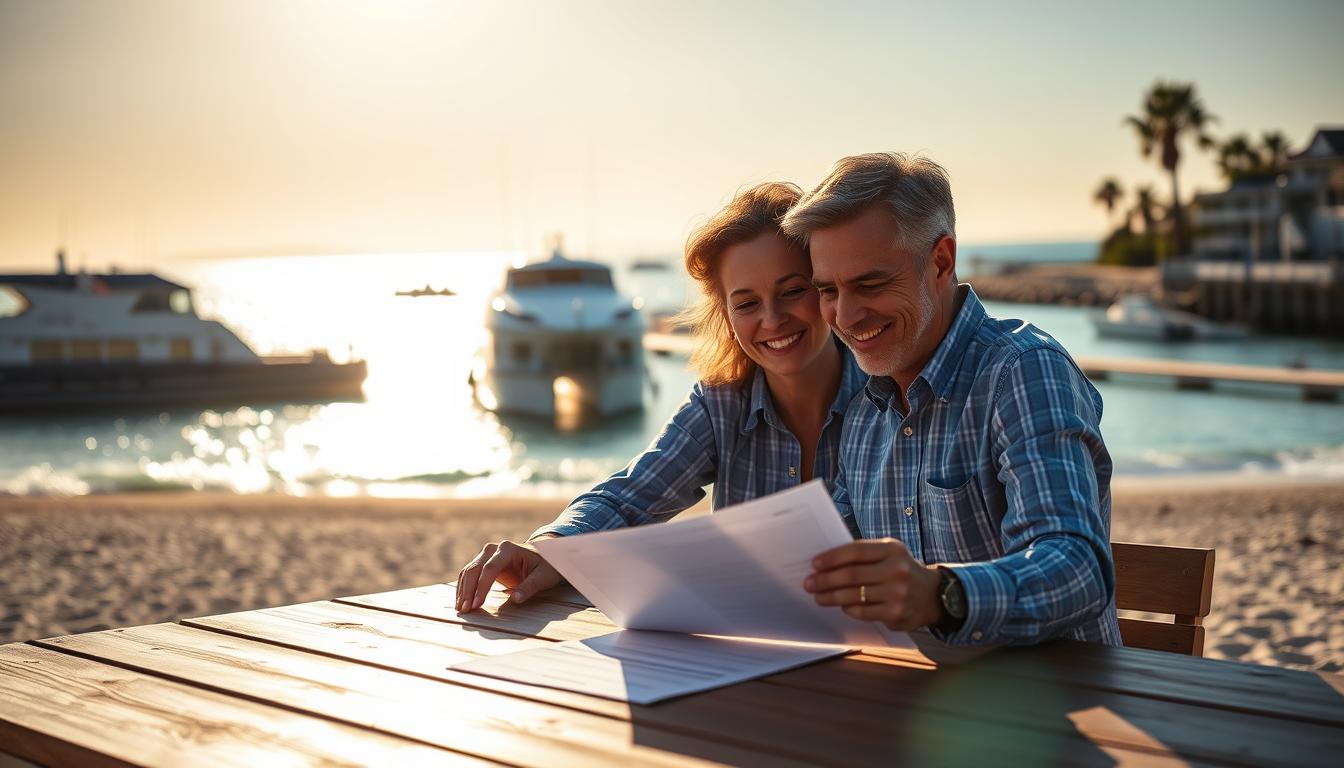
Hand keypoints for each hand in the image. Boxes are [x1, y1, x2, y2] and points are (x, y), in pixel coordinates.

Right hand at [455, 536, 561, 612]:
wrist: (543, 558)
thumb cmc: (546, 567)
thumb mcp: (543, 577)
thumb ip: (530, 587)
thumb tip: (515, 599)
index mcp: (508, 549)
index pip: (490, 568)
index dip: (482, 587)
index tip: (476, 604)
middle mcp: (494, 549)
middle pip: (475, 569)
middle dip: (468, 590)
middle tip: (465, 610)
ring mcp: (487, 555)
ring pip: (468, 571)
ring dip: (463, 590)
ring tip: (460, 609)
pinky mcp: (484, 563)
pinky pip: (469, 574)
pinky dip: (464, 588)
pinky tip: (461, 601)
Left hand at [802, 538, 943, 630]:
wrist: (933, 594)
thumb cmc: (901, 570)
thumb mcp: (889, 554)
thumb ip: (864, 555)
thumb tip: (826, 563)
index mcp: (892, 549)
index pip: (856, 551)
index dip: (832, 558)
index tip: (814, 564)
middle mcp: (896, 570)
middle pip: (851, 575)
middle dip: (825, 580)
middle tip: (809, 583)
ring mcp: (898, 593)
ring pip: (854, 596)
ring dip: (831, 596)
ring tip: (818, 596)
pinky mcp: (896, 613)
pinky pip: (862, 612)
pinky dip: (848, 608)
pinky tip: (841, 605)